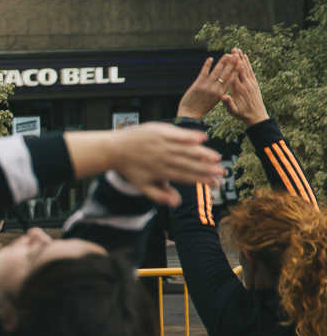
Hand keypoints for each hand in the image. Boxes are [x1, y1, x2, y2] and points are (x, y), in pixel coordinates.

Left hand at [110, 123, 224, 206]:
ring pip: (185, 150)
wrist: (114, 149)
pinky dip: (190, 136)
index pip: (185, 177)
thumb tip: (177, 204)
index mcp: (160, 172)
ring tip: (217, 158)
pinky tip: (203, 138)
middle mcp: (162, 158)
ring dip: (203, 154)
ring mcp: (161, 144)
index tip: (215, 183)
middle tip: (222, 173)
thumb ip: (159, 195)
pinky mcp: (159, 131)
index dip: (201, 180)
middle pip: (188, 165)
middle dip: (206, 169)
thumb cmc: (130, 169)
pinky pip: (177, 134)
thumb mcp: (142, 186)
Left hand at [176, 53, 235, 119]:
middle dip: (232, 63)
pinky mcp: (198, 84)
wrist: (190, 115)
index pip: (232, 79)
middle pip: (226, 73)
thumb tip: (224, 85)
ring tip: (227, 54)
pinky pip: (204, 72)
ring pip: (217, 71)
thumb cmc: (202, 108)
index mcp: (221, 93)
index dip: (237, 70)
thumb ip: (220, 92)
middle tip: (237, 54)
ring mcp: (207, 86)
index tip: (242, 62)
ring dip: (222, 62)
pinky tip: (210, 58)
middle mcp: (216, 89)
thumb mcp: (215, 101)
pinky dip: (207, 65)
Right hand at [223, 48, 268, 125]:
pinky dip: (248, 64)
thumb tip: (223, 96)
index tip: (229, 57)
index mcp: (239, 90)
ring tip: (238, 50)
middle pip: (241, 69)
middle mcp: (246, 85)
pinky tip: (245, 58)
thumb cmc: (242, 114)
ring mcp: (252, 83)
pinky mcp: (255, 84)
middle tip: (233, 49)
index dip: (232, 65)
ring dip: (243, 58)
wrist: (257, 117)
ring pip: (247, 68)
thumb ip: (228, 103)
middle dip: (237, 58)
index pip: (234, 74)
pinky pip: (251, 71)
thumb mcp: (233, 111)